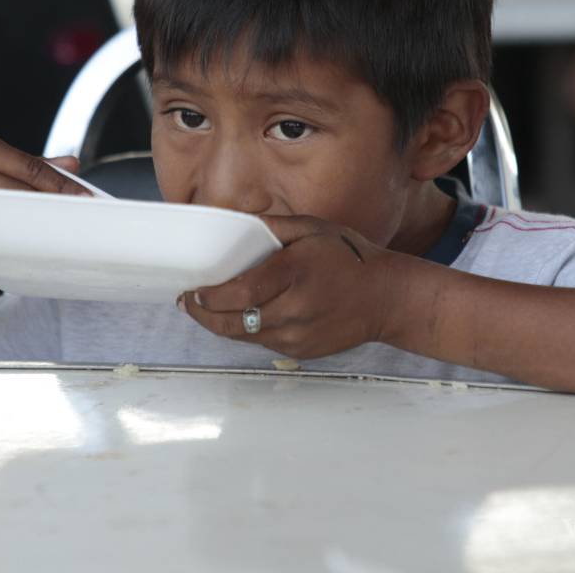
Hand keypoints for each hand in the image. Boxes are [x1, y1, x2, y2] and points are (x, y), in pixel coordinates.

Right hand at [0, 132, 92, 263]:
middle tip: (79, 219)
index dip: (60, 185)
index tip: (86, 198)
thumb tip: (73, 162)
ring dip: (33, 224)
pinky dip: (8, 241)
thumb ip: (32, 165)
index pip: (29, 167)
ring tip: (60, 232)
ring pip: (3, 214)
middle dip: (50, 205)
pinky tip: (29, 246)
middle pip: (19, 190)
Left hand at [177, 215, 403, 359]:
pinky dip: (246, 330)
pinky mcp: (301, 351)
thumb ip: (271, 225)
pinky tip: (239, 316)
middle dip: (203, 314)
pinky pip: (262, 343)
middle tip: (187, 302)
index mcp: (295, 274)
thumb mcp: (312, 228)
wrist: (387, 298)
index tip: (192, 289)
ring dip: (220, 324)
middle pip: (233, 322)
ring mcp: (298, 335)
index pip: (239, 294)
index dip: (208, 297)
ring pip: (244, 336)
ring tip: (205, 308)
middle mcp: (295, 309)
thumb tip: (235, 223)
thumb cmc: (349, 257)